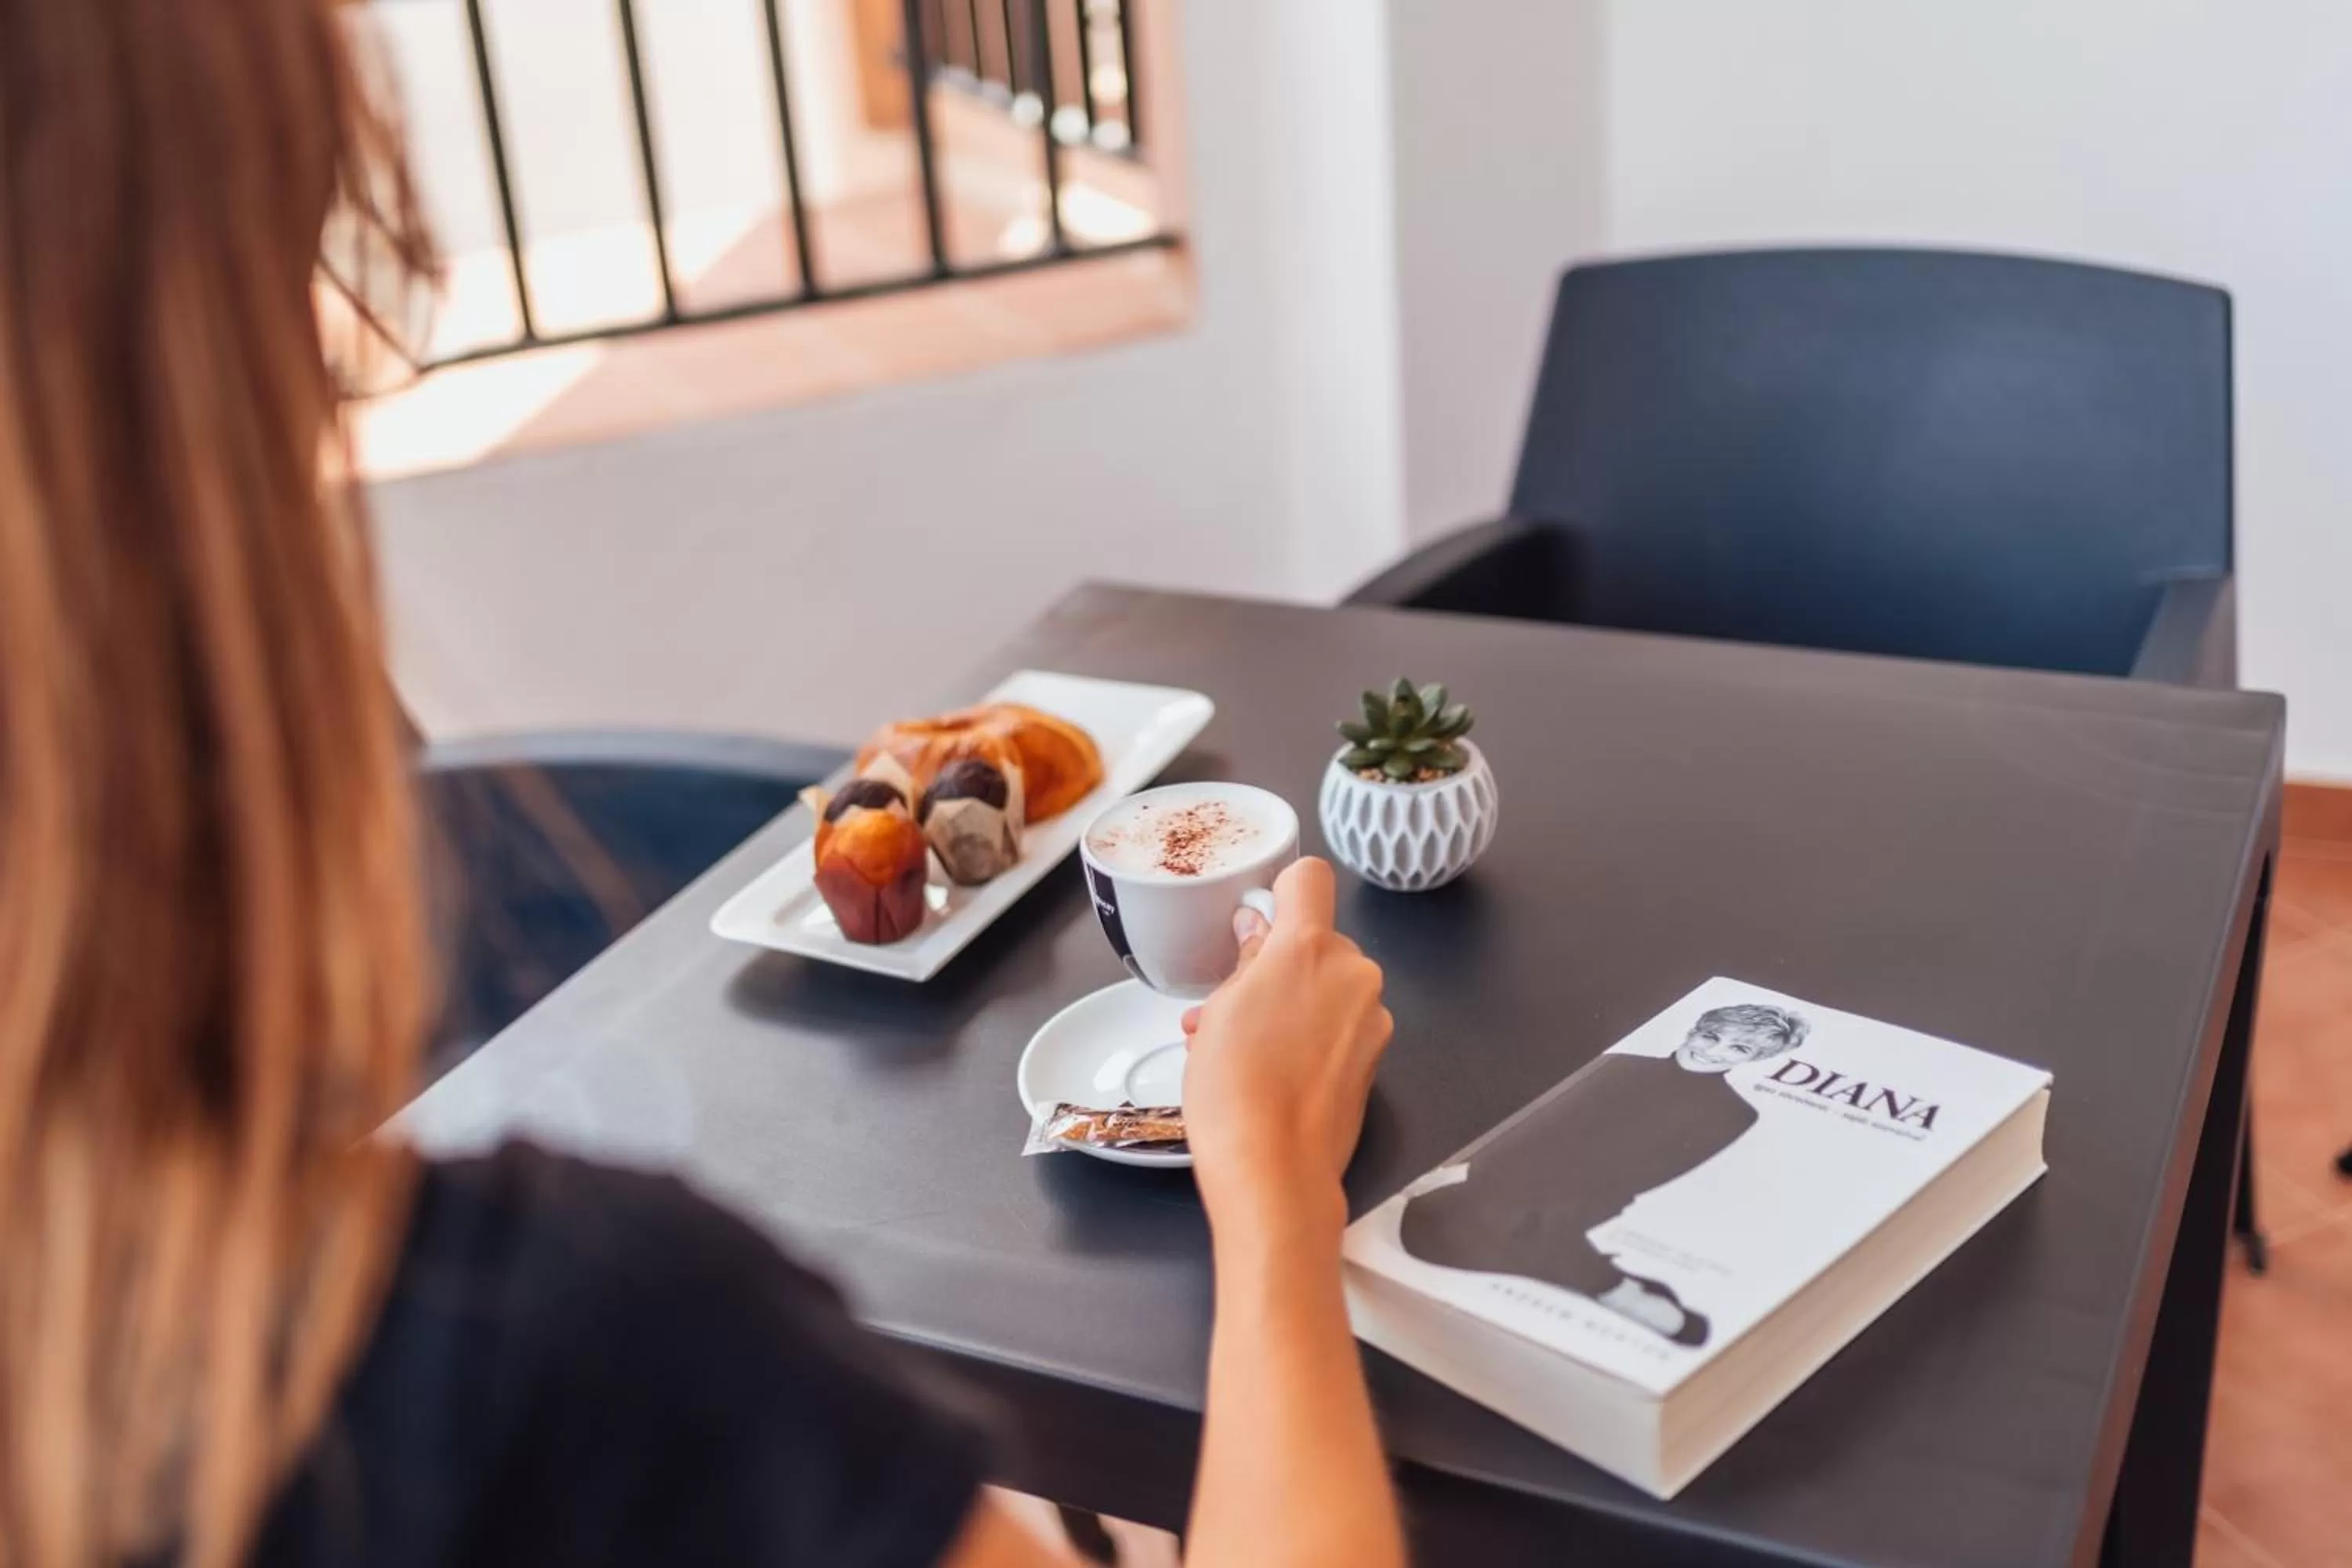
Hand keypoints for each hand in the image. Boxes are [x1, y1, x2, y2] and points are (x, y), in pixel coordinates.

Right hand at [1180, 858, 1392, 1241]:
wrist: (1275, 1173)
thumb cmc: (1238, 1091)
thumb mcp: (1222, 1009)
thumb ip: (1249, 959)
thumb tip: (1259, 933)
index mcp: (1311, 948)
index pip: (1310, 878)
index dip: (1281, 891)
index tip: (1259, 918)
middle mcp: (1354, 976)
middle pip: (1317, 943)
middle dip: (1276, 965)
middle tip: (1229, 1004)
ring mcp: (1371, 1021)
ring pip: (1325, 989)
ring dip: (1286, 1006)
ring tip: (1237, 1047)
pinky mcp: (1373, 1061)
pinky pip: (1337, 1029)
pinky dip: (1306, 1038)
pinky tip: (1268, 1073)